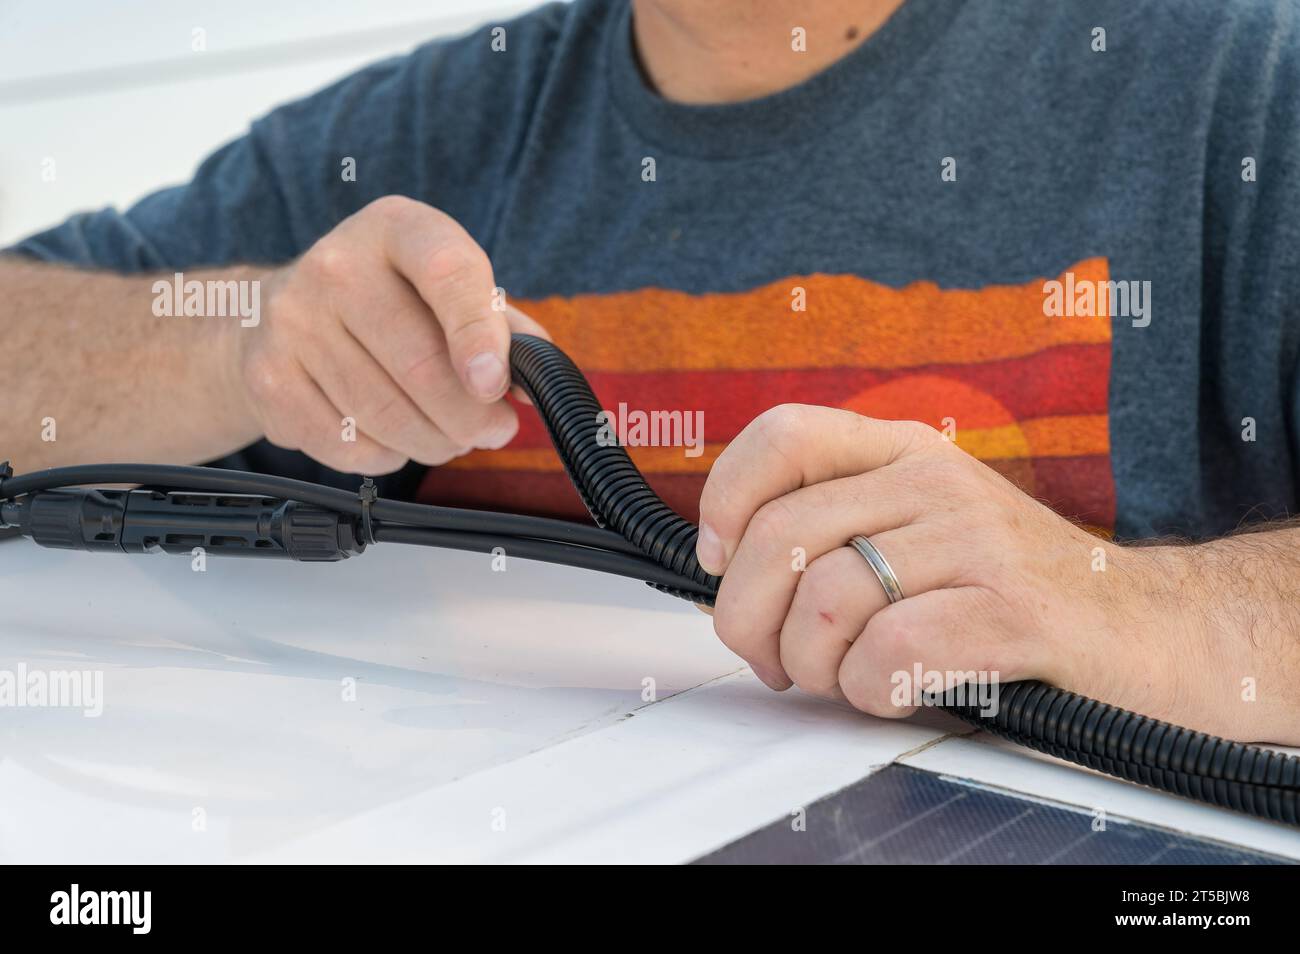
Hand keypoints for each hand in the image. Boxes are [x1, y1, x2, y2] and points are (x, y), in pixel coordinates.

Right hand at [226, 195, 548, 473]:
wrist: (269, 315)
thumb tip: (534, 375)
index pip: (447, 272)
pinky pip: (350, 446)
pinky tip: (394, 436)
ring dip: (436, 442)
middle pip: (419, 364)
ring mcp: (292, 324)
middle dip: (471, 415)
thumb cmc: (383, 300)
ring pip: (388, 415)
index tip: (496, 383)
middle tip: (494, 430)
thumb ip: (497, 323)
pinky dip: (388, 456)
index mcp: (394, 229)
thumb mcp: (441, 284)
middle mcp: (334, 267)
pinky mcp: (269, 382)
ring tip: (450, 436)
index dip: (478, 333)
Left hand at [696, 404, 1288, 741]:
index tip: (717, 560)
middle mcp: (935, 482)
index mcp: (905, 451)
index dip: (725, 499)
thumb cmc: (1014, 589)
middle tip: (774, 660)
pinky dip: (870, 688)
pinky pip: (889, 649)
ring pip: (825, 598)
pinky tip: (896, 690)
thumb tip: (724, 574)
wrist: (1150, 630)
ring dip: (813, 664)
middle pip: (781, 535)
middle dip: (748, 618)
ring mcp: (976, 541)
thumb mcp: (923, 529)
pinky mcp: (1012, 610)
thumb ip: (836, 531)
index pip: (783, 435)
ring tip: (847, 678)